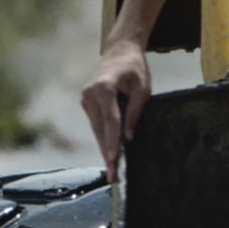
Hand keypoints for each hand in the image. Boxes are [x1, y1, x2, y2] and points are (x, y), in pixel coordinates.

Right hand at [80, 41, 151, 167]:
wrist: (120, 51)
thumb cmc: (135, 68)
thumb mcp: (142, 88)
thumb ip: (135, 112)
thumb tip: (128, 137)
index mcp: (103, 89)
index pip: (110, 122)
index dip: (112, 143)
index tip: (112, 160)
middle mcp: (89, 95)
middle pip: (100, 130)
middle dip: (107, 153)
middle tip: (113, 176)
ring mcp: (85, 99)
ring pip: (96, 129)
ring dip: (104, 148)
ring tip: (112, 170)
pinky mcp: (87, 102)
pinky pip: (97, 123)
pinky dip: (103, 137)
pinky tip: (110, 153)